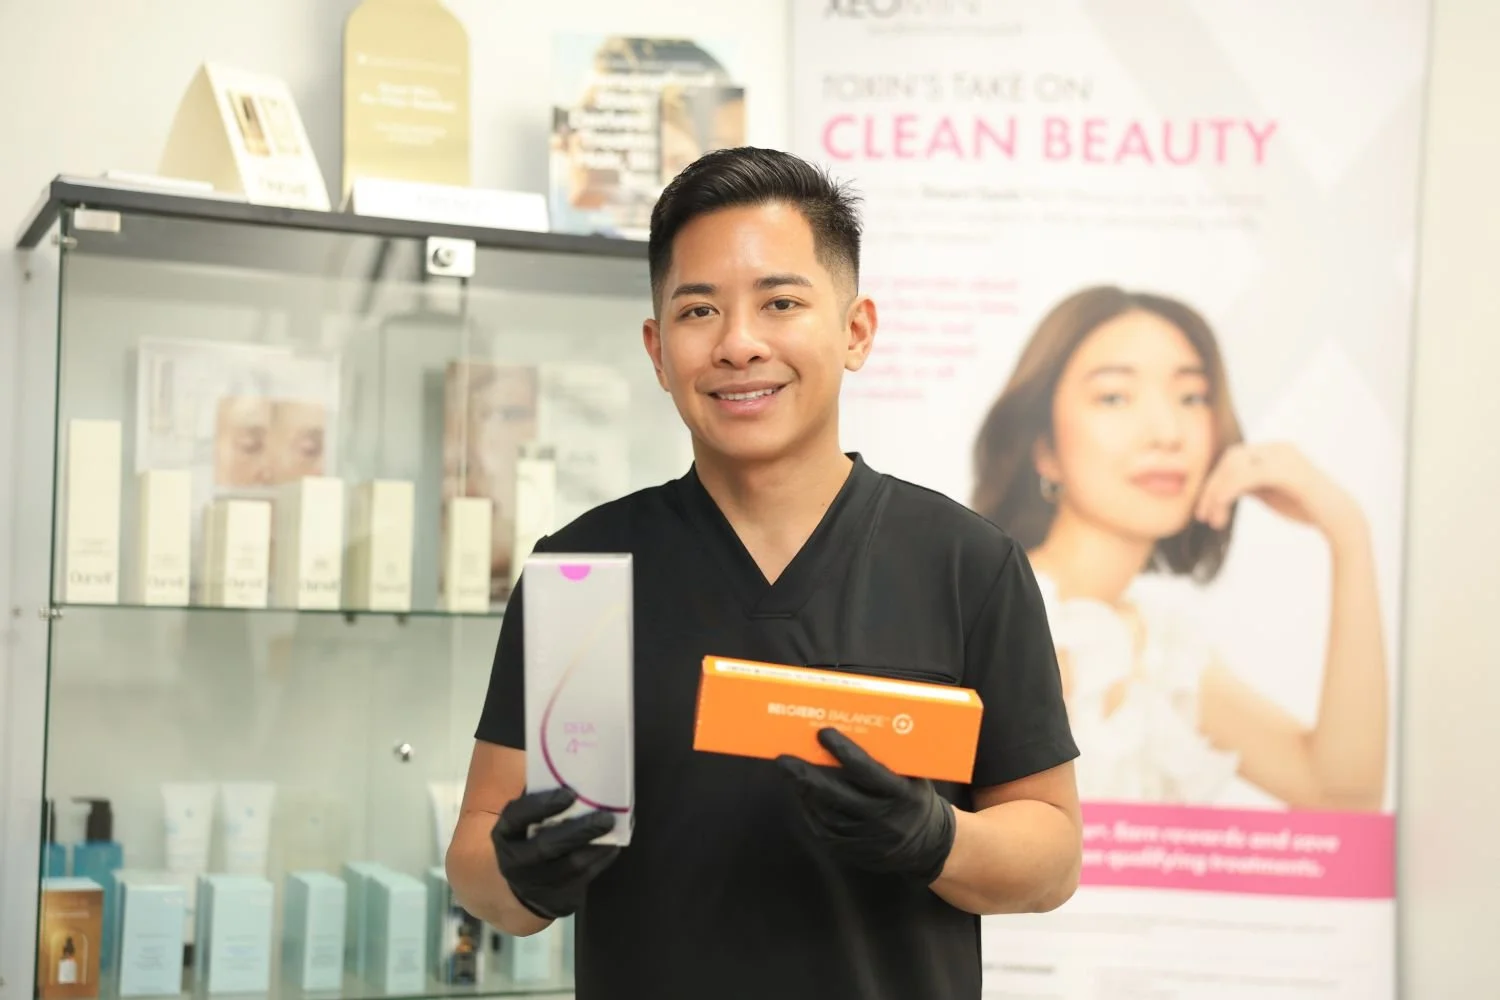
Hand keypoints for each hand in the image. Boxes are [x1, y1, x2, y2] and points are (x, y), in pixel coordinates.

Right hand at [490, 787, 619, 919]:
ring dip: (595, 848)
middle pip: (546, 847)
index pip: (518, 817)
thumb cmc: (529, 839)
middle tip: (605, 817)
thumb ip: (541, 801)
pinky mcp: (554, 901)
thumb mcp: (525, 822)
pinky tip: (611, 847)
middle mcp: (514, 861)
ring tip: (612, 830)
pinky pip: (581, 881)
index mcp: (505, 834)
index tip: (569, 793)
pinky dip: (599, 862)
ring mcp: (533, 885)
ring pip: (568, 867)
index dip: (542, 805)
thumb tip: (573, 771)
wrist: (516, 888)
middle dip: (578, 831)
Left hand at [778, 728, 955, 883]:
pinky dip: (809, 813)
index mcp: (902, 795)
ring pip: (827, 814)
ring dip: (804, 793)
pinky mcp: (854, 852)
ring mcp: (867, 838)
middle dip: (807, 776)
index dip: (844, 751)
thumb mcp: (915, 779)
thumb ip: (892, 760)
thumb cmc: (916, 800)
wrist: (929, 846)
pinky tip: (801, 796)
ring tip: (790, 772)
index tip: (823, 733)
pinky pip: (825, 832)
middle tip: (784, 759)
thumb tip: (860, 726)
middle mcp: (883, 818)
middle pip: (837, 795)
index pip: (868, 771)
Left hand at [1194, 442, 1364, 542]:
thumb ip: (1247, 483)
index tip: (1204, 511)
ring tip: (1213, 520)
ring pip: (1235, 467)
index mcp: (1273, 450)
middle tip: (1203, 517)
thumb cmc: (1304, 507)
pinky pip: (1248, 475)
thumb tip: (1218, 487)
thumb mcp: (1268, 491)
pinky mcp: (1288, 471)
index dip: (1213, 483)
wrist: (1339, 519)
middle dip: (1211, 489)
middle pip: (1230, 460)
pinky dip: (1229, 489)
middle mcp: (1278, 448)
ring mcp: (1284, 457)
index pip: (1232, 459)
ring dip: (1217, 494)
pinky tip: (1221, 505)